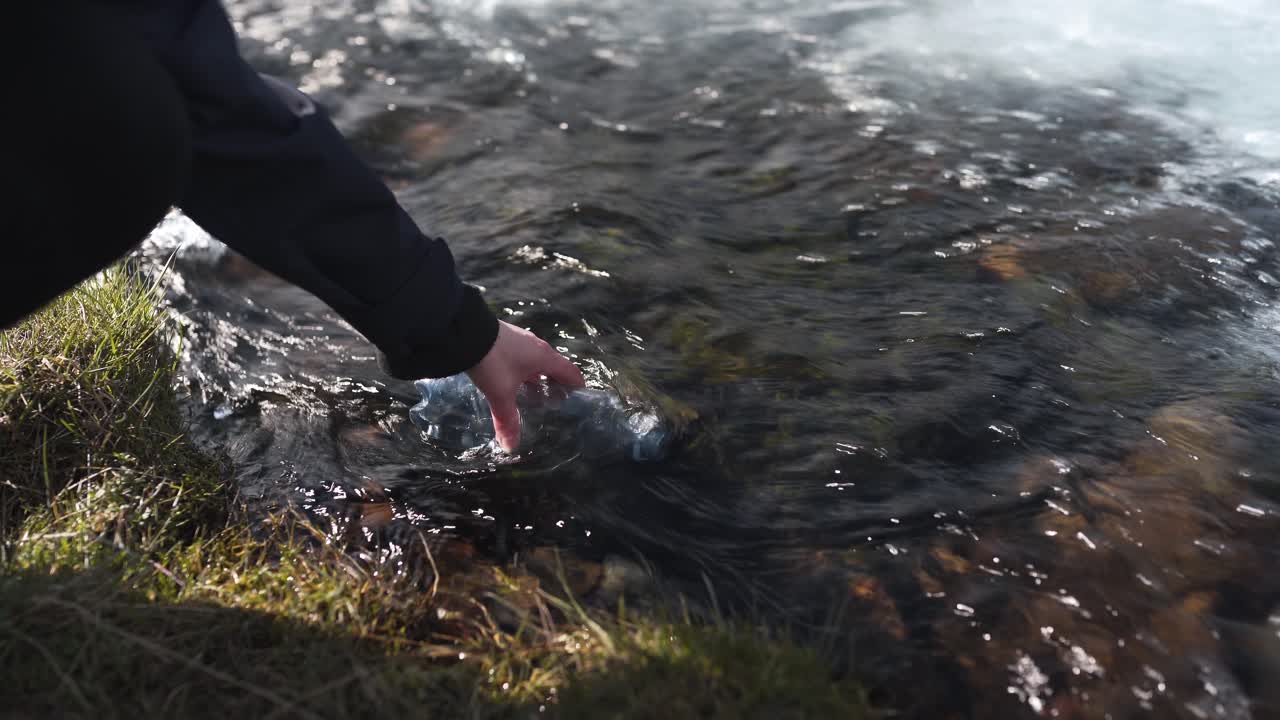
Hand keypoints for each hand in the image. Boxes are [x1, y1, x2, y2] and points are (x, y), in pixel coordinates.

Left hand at [466, 320, 584, 452]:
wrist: (464, 331)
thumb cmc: (492, 362)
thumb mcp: (501, 393)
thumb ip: (507, 420)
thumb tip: (510, 447)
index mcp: (545, 358)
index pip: (571, 373)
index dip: (577, 387)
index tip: (579, 401)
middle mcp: (537, 347)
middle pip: (555, 368)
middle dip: (556, 386)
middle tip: (553, 406)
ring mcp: (522, 341)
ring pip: (537, 363)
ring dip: (537, 379)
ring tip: (531, 397)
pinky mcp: (507, 339)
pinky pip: (523, 358)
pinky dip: (524, 372)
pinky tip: (512, 382)